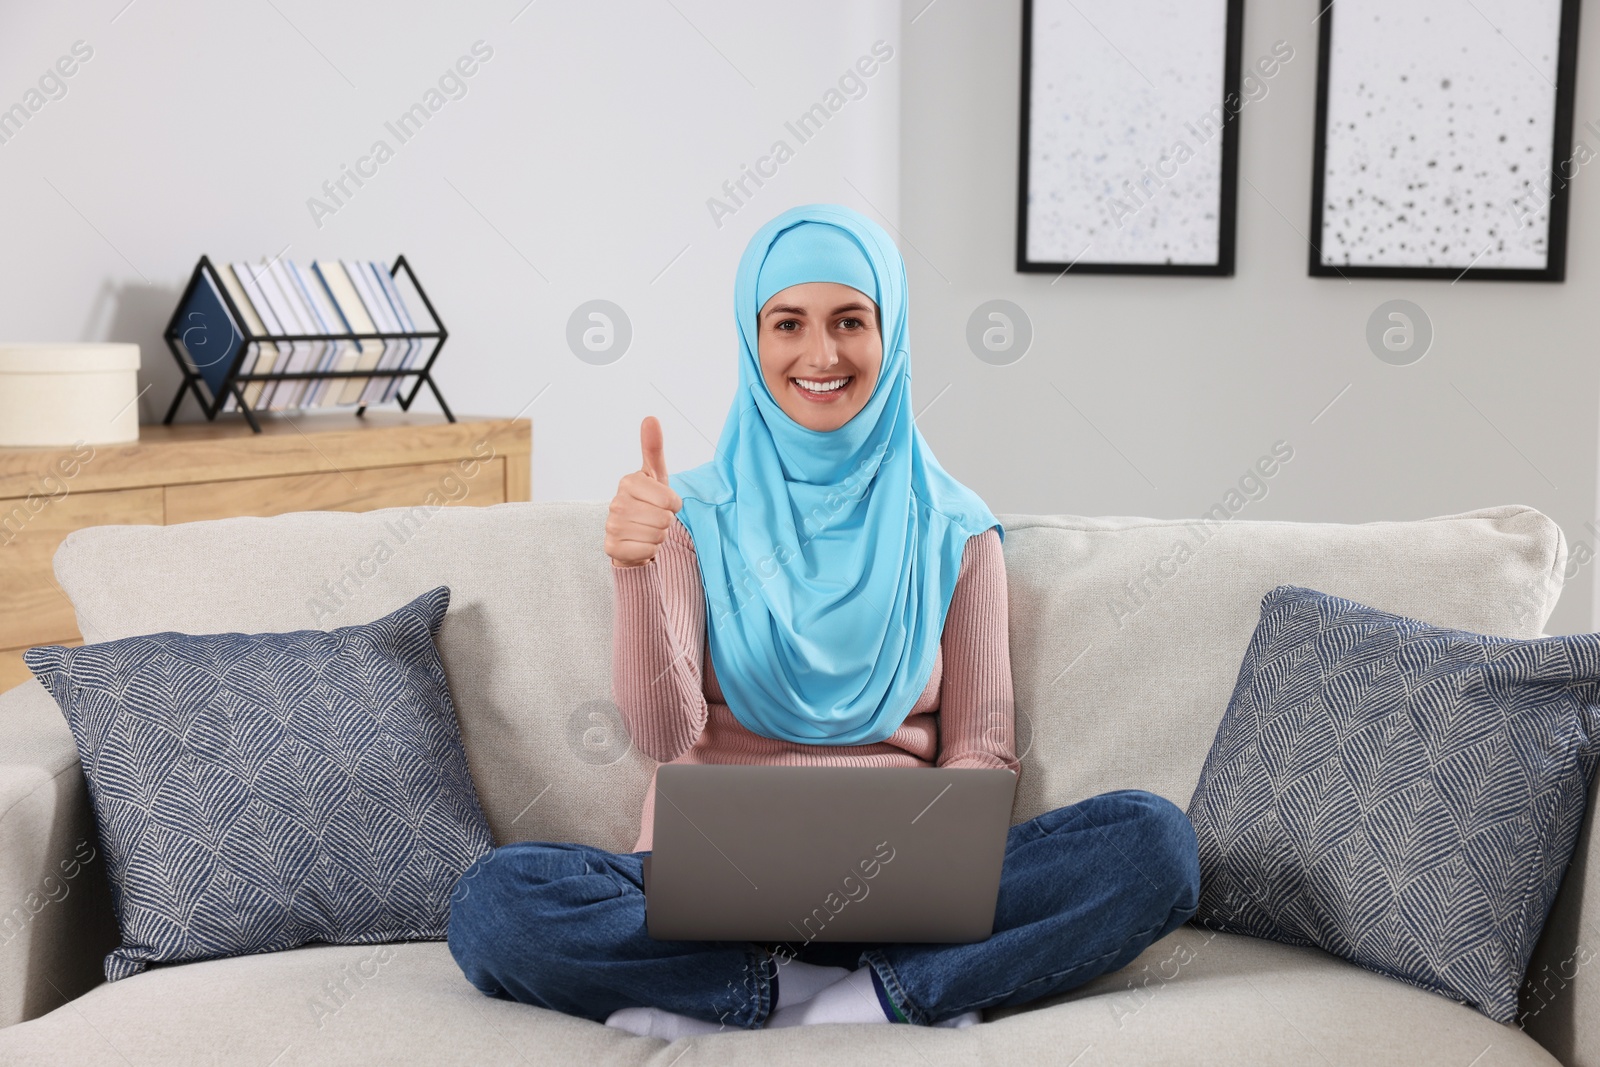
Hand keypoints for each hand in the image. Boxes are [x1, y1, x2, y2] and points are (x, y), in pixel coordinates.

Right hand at [605, 416, 682, 567]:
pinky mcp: (611, 548)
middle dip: (666, 522)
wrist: (633, 534)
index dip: (674, 505)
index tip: (664, 503)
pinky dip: (649, 550)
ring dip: (658, 536)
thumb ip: (653, 448)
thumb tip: (650, 418)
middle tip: (654, 519)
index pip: (670, 500)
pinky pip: (646, 551)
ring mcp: (611, 526)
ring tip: (648, 529)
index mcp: (628, 482)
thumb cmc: (648, 502)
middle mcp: (616, 503)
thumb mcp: (655, 475)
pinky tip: (640, 543)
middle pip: (664, 519)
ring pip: (656, 536)